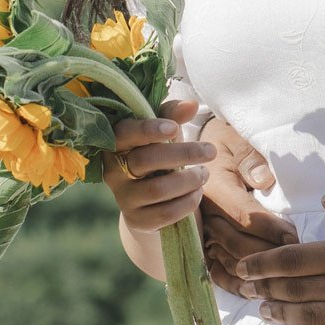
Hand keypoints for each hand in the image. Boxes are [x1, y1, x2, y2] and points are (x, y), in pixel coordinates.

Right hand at [103, 99, 213, 231]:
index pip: (125, 133)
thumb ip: (173, 116)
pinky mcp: (137, 220)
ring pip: (157, 189)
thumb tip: (191, 104)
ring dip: (189, 180)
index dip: (148, 129)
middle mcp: (113, 172)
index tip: (174, 128)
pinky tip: (197, 192)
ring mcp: (124, 198)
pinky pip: (165, 212)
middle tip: (210, 151)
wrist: (151, 203)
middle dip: (182, 154)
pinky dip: (187, 201)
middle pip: (145, 160)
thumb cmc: (158, 156)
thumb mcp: (164, 134)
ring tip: (204, 173)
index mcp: (116, 144)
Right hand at [199, 115, 298, 289]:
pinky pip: (213, 269)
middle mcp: (204, 213)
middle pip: (239, 244)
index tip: (296, 237)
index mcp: (215, 186)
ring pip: (228, 260)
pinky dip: (232, 283)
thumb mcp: (235, 138)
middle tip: (298, 262)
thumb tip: (264, 178)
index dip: (273, 230)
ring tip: (281, 282)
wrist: (191, 152)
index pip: (247, 216)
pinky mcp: (198, 242)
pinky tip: (252, 291)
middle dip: (270, 256)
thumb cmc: (222, 142)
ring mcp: (199, 231)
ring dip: (254, 274)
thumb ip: (249, 156)